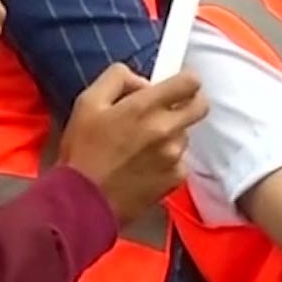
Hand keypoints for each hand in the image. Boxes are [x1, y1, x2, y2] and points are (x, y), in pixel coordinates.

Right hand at [58, 64, 208, 225]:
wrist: (83, 202)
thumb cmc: (82, 152)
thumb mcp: (88, 102)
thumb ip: (117, 78)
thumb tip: (142, 81)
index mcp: (144, 107)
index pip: (190, 82)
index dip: (184, 80)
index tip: (173, 84)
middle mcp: (166, 130)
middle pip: (200, 106)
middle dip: (187, 102)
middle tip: (166, 109)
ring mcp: (174, 155)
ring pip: (185, 133)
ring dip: (171, 133)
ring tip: (141, 144)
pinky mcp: (175, 178)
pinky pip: (180, 159)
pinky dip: (167, 158)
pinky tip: (144, 164)